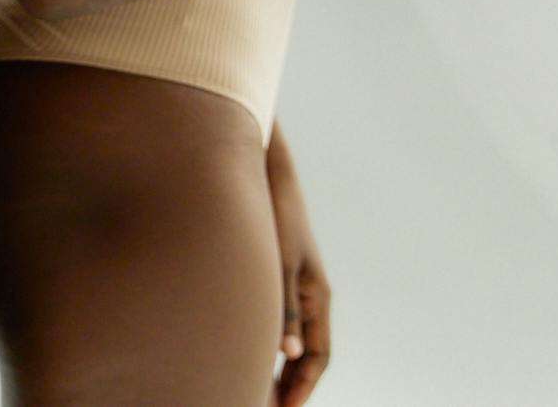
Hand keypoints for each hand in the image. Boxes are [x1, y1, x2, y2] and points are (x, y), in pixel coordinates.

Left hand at [267, 127, 329, 405]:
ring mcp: (292, 283)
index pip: (316, 355)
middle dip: (290, 383)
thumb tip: (287, 356)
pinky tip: (241, 346)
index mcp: (316, 296)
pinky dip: (264, 338)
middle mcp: (308, 294)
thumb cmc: (274, 215)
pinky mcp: (273, 271)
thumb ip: (284, 309)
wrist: (266, 173)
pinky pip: (274, 316)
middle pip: (305, 351)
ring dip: (276, 364)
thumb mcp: (279, 263)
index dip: (303, 385)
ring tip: (255, 388)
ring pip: (288, 336)